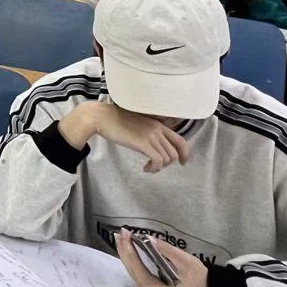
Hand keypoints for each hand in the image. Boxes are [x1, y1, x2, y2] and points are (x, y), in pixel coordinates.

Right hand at [59, 102, 189, 172]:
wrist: (101, 117)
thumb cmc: (114, 120)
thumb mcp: (137, 123)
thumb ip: (147, 131)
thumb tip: (152, 144)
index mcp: (158, 124)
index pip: (180, 140)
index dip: (185, 153)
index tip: (183, 162)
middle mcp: (157, 129)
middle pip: (174, 152)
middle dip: (168, 163)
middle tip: (156, 167)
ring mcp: (151, 136)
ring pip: (167, 158)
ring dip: (159, 167)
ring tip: (148, 168)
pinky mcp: (143, 143)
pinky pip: (158, 161)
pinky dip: (154, 168)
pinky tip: (145, 168)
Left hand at [115, 229, 207, 286]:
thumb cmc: (198, 276)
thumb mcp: (186, 261)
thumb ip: (166, 250)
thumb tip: (147, 238)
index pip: (140, 271)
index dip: (131, 253)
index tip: (126, 237)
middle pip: (133, 271)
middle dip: (125, 251)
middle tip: (120, 234)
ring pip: (133, 272)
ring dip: (126, 254)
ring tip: (121, 238)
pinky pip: (137, 272)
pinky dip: (132, 260)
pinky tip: (127, 249)